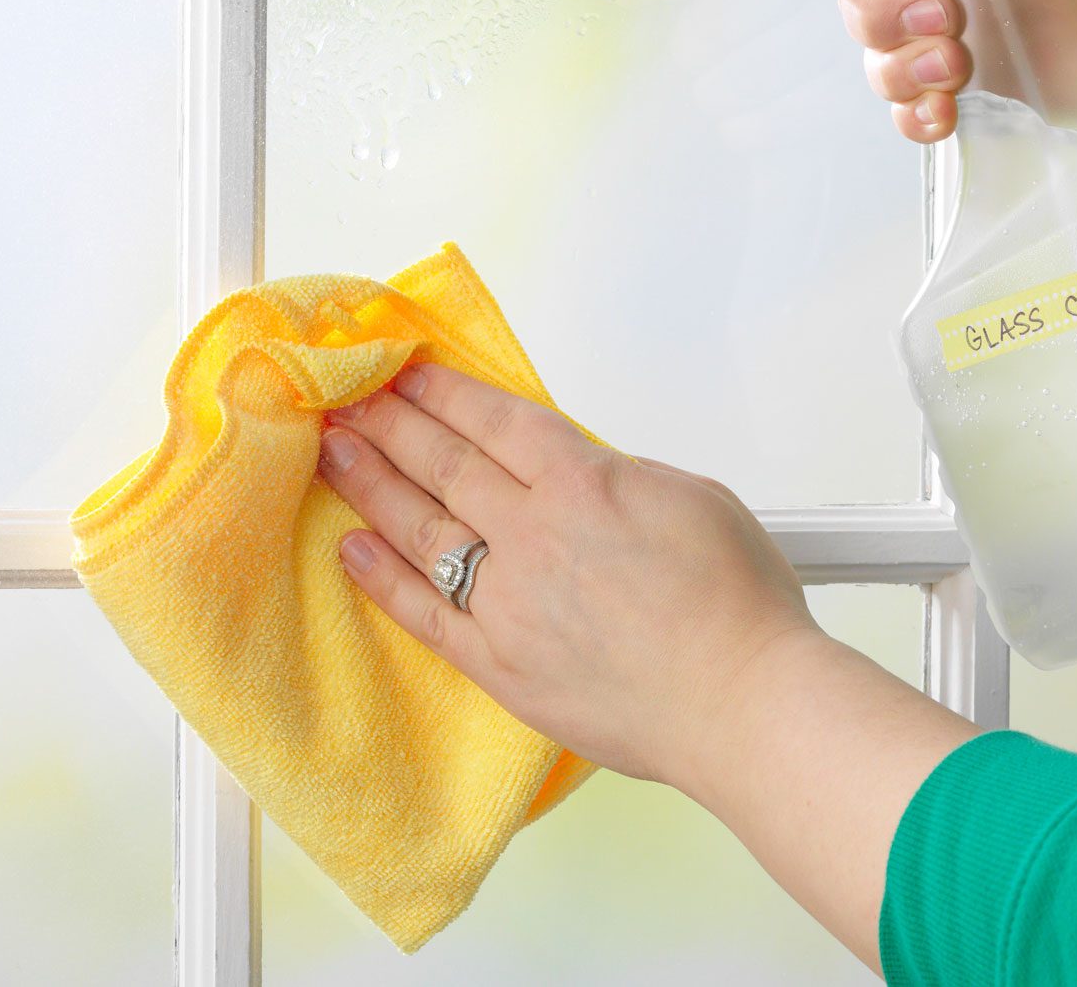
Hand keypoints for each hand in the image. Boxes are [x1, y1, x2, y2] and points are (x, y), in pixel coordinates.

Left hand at [317, 363, 818, 787]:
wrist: (741, 703)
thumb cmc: (737, 608)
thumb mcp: (692, 499)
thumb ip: (621, 477)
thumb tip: (585, 475)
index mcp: (583, 482)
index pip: (493, 420)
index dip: (443, 391)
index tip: (407, 373)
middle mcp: (534, 534)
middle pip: (444, 463)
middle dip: (390, 424)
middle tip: (349, 399)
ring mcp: (508, 602)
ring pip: (421, 529)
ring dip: (371, 484)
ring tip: (335, 452)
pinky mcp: (498, 664)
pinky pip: (424, 614)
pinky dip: (383, 579)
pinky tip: (352, 549)